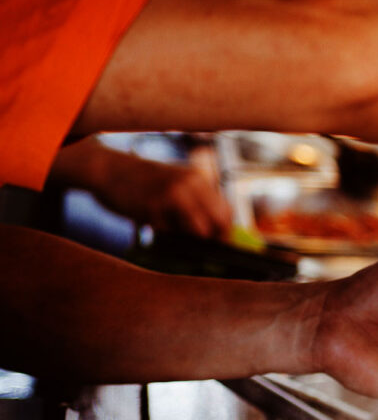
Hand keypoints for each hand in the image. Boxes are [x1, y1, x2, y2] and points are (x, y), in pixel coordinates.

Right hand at [50, 139, 233, 238]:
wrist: (109, 169)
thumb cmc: (144, 181)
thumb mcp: (176, 182)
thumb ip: (195, 202)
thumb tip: (216, 233)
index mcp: (198, 179)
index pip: (226, 212)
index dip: (224, 232)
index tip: (218, 245)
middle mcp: (190, 185)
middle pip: (218, 223)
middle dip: (212, 241)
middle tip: (200, 250)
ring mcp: (172, 195)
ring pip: (197, 232)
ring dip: (189, 242)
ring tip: (172, 236)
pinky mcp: (152, 207)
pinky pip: (170, 235)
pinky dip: (166, 239)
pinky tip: (154, 228)